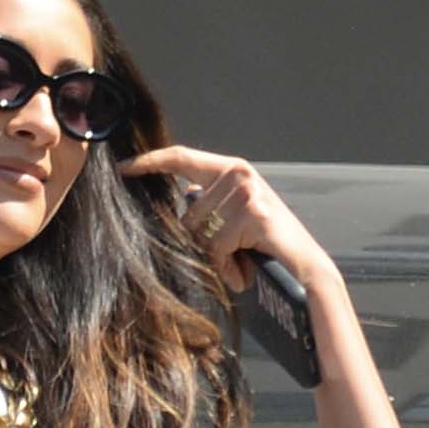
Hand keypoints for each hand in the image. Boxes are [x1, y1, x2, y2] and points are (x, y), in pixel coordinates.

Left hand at [118, 142, 331, 298]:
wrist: (304, 269)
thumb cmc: (266, 246)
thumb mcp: (235, 217)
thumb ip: (211, 203)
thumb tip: (184, 195)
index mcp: (231, 168)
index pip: (182, 157)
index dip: (151, 162)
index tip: (123, 167)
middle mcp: (238, 172)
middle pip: (188, 213)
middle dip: (202, 241)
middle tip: (232, 252)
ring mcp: (246, 191)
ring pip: (200, 232)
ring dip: (217, 256)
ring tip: (242, 259)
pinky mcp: (253, 214)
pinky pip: (217, 247)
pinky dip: (228, 266)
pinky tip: (246, 267)